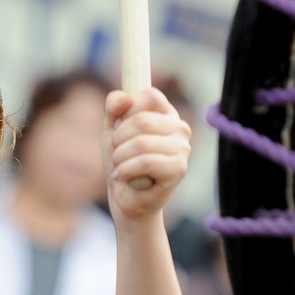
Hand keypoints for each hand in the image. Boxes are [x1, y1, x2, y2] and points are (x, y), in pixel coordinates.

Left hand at [104, 87, 191, 222]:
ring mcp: (183, 148)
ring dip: (119, 157)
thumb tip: (125, 97)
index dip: (127, 110)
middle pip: (141, 119)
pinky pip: (146, 162)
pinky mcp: (179, 169)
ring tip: (119, 167)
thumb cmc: (122, 161)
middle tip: (117, 153)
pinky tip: (122, 177)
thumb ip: (114, 107)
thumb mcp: (112, 129)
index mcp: (167, 114)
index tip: (119, 126)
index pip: (150, 96)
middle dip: (118, 139)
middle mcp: (180, 128)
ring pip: (141, 143)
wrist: (125, 198)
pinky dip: (126, 170)